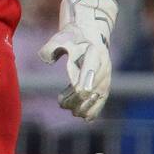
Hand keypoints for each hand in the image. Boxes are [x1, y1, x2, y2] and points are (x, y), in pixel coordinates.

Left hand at [38, 0, 117, 120]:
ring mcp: (106, 76)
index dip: (85, 81)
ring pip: (98, 96)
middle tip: (61, 102)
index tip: (78, 92)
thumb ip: (50, 47)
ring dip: (83, 106)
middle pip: (92, 87)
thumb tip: (47, 61)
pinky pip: (102, 99)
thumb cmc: (71, 37)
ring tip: (69, 110)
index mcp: (93, 53)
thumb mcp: (60, 38)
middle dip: (76, 98)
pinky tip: (85, 118)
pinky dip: (95, 109)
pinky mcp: (105, 83)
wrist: (90, 34)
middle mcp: (103, 65)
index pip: (90, 69)